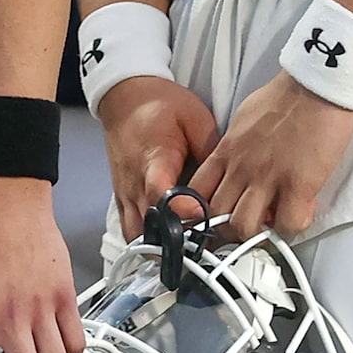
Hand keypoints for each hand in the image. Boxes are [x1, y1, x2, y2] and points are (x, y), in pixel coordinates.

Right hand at [98, 75, 221, 242]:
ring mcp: (126, 194)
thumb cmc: (159, 105)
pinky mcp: (123, 199)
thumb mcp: (194, 117)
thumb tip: (229, 180)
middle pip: (150, 226)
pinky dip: (149, 243)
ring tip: (189, 254)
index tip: (204, 219)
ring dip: (160, 248)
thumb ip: (211, 150)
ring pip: (138, 237)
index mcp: (154, 159)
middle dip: (177, 241)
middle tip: (206, 250)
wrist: (125, 98)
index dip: (182, 212)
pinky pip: (132, 232)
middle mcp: (135, 182)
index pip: (162, 194)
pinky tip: (169, 247)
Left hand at [187, 71, 352, 238]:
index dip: (200, 212)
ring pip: (244, 228)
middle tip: (245, 227)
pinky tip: (301, 212)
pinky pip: (288, 224)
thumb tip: (236, 166)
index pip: (195, 193)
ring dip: (257, 233)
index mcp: (226, 151)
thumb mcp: (243, 121)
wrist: (314, 84)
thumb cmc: (283, 98)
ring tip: (272, 224)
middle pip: (215, 218)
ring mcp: (268, 178)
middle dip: (227, 230)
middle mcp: (241, 168)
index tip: (211, 219)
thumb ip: (235, 148)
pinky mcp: (299, 184)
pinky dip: (293, 226)